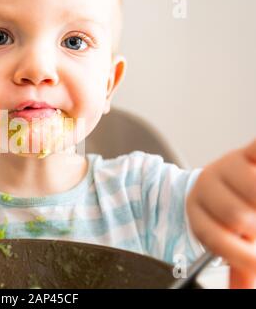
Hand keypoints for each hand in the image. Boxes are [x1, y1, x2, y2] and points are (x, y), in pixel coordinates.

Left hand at [187, 139, 255, 287]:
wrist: (226, 178)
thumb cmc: (230, 211)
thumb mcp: (228, 239)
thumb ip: (238, 266)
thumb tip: (240, 293)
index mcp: (197, 209)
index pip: (214, 237)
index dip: (237, 252)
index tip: (250, 258)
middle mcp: (207, 185)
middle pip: (238, 217)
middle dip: (253, 226)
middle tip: (252, 224)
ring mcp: (228, 166)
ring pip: (253, 190)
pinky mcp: (248, 152)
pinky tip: (255, 169)